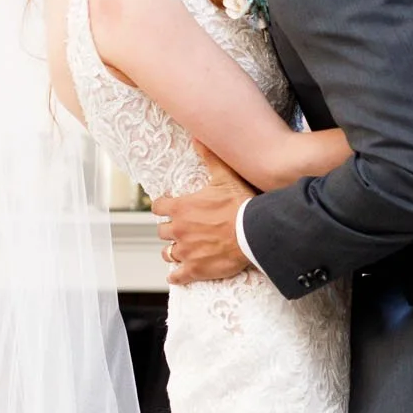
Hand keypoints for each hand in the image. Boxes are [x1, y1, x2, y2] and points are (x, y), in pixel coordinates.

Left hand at [152, 144, 256, 285]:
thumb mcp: (224, 177)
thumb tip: (197, 137)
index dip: (162, 205)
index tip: (166, 206)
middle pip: (162, 231)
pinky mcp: (195, 270)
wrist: (253, 233)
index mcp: (181, 208)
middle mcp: (178, 230)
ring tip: (178, 250)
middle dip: (169, 229)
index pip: (158, 206)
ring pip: (167, 253)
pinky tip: (177, 275)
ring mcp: (185, 251)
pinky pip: (177, 276)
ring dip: (172, 250)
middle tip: (179, 229)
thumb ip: (208, 157)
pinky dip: (176, 276)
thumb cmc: (239, 204)